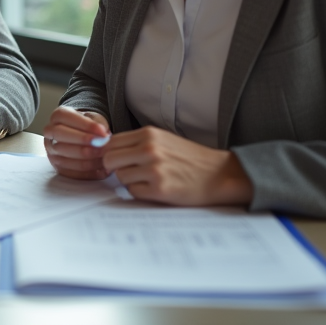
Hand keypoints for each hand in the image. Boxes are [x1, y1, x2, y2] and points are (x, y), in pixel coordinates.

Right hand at [44, 106, 111, 179]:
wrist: (85, 137)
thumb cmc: (89, 127)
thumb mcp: (94, 119)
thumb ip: (99, 125)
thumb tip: (103, 135)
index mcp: (58, 116)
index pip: (64, 117)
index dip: (84, 125)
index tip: (102, 131)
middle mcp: (50, 133)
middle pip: (59, 134)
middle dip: (82, 140)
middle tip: (101, 144)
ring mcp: (51, 151)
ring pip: (63, 155)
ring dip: (86, 158)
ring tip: (104, 157)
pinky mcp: (57, 167)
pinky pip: (70, 172)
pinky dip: (87, 172)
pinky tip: (101, 169)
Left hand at [103, 126, 253, 205]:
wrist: (219, 174)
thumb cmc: (189, 158)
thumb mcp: (163, 140)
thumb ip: (137, 142)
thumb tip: (106, 148)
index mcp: (148, 134)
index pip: (111, 143)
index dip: (110, 153)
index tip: (117, 161)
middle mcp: (149, 149)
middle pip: (109, 159)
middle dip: (115, 168)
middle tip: (129, 172)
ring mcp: (154, 169)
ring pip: (120, 177)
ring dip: (129, 181)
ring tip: (147, 180)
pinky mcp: (160, 189)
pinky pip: (133, 192)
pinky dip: (140, 192)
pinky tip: (154, 189)